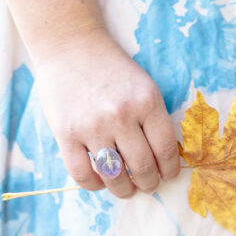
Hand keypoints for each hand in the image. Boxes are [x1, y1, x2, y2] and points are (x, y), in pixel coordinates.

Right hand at [32, 27, 180, 198]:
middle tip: (147, 185)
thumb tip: (162, 160)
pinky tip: (100, 181)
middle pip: (142, 167)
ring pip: (115, 176)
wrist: (70, 46)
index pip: (165, 149)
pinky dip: (94, 185)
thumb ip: (153, 118)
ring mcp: (92, 126)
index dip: (169, 170)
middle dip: (148, 183)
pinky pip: (82, 174)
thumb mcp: (143, 85)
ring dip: (124, 190)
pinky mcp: (66, 134)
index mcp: (147, 100)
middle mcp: (122, 114)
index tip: (167, 176)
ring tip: (126, 188)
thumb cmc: (111, 67)